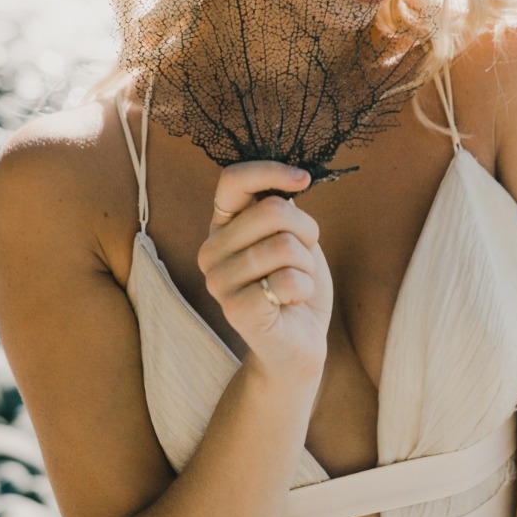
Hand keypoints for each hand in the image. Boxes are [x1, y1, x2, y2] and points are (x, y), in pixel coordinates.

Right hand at [197, 161, 332, 384]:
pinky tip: (291, 305)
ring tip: (295, 286)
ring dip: (306, 266)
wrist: (298, 345)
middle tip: (302, 260)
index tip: (303, 179)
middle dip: (306, 232)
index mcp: (221, 227)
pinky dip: (304, 290)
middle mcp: (210, 251)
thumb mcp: (293, 238)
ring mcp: (218, 282)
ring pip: (285, 245)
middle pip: (273, 210)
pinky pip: (288, 280)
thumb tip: (291, 182)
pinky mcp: (235, 310)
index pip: (233, 180)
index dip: (270, 171)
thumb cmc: (296, 287)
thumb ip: (283, 210)